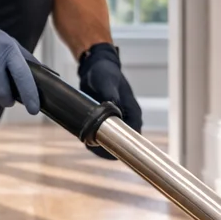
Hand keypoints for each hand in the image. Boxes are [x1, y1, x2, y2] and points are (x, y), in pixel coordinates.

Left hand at [78, 42, 141, 158]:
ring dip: (102, 145)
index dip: (125, 146)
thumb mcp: (106, 81)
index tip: (112, 152)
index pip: (134, 135)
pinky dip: (95, 139)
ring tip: (87, 144)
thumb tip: (112, 106)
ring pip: (113, 140)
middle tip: (93, 147)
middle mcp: (127, 118)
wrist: (95, 67)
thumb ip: (110, 94)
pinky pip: (103, 135)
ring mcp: (117, 120)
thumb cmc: (104, 72)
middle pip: (124, 141)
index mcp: (132, 111)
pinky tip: (86, 140)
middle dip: (110, 148)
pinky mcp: (106, 121)